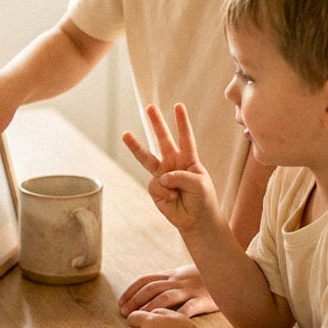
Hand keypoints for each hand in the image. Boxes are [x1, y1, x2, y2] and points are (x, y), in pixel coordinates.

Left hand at [119, 264, 217, 317]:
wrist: (230, 273)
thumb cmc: (204, 278)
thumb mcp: (184, 275)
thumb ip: (168, 281)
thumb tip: (146, 291)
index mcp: (172, 275)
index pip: (145, 280)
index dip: (131, 291)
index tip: (120, 304)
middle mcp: (178, 281)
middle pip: (151, 288)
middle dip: (136, 300)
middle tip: (125, 314)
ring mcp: (190, 290)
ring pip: (166, 297)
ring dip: (150, 308)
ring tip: (140, 320)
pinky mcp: (203, 300)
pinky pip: (189, 308)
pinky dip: (179, 315)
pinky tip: (168, 325)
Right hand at [122, 103, 220, 233]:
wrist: (196, 221)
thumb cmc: (202, 200)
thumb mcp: (199, 184)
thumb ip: (181, 176)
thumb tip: (161, 177)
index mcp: (188, 160)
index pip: (185, 138)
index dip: (182, 122)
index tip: (178, 106)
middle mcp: (174, 164)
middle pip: (163, 140)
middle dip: (157, 123)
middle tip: (150, 107)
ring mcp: (162, 175)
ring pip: (147, 158)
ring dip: (136, 146)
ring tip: (125, 134)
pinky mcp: (155, 189)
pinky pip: (155, 185)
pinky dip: (164, 192)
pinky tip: (172, 198)